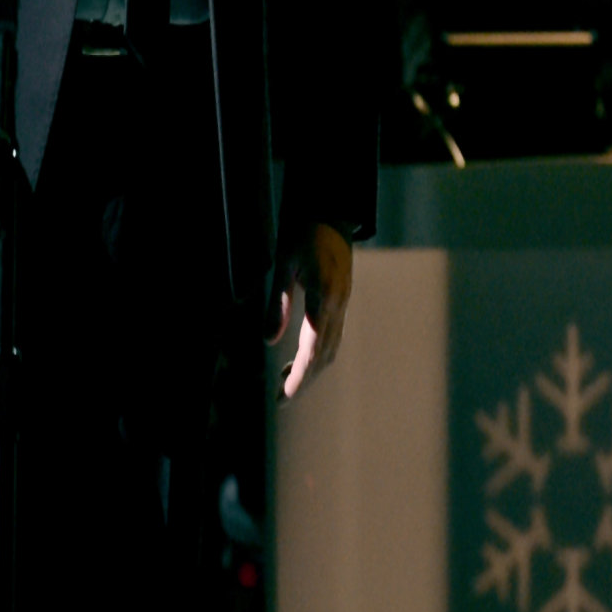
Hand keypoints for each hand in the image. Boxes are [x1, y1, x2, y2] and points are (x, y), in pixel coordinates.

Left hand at [269, 221, 353, 401]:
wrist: (330, 212)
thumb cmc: (303, 233)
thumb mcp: (284, 264)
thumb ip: (277, 303)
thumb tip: (268, 341)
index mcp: (324, 295)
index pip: (314, 347)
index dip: (300, 375)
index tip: (285, 396)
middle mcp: (338, 302)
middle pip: (325, 353)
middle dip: (305, 379)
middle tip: (281, 399)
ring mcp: (343, 301)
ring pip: (331, 346)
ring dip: (311, 368)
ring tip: (286, 382)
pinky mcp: (341, 298)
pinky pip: (332, 334)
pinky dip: (317, 352)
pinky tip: (299, 357)